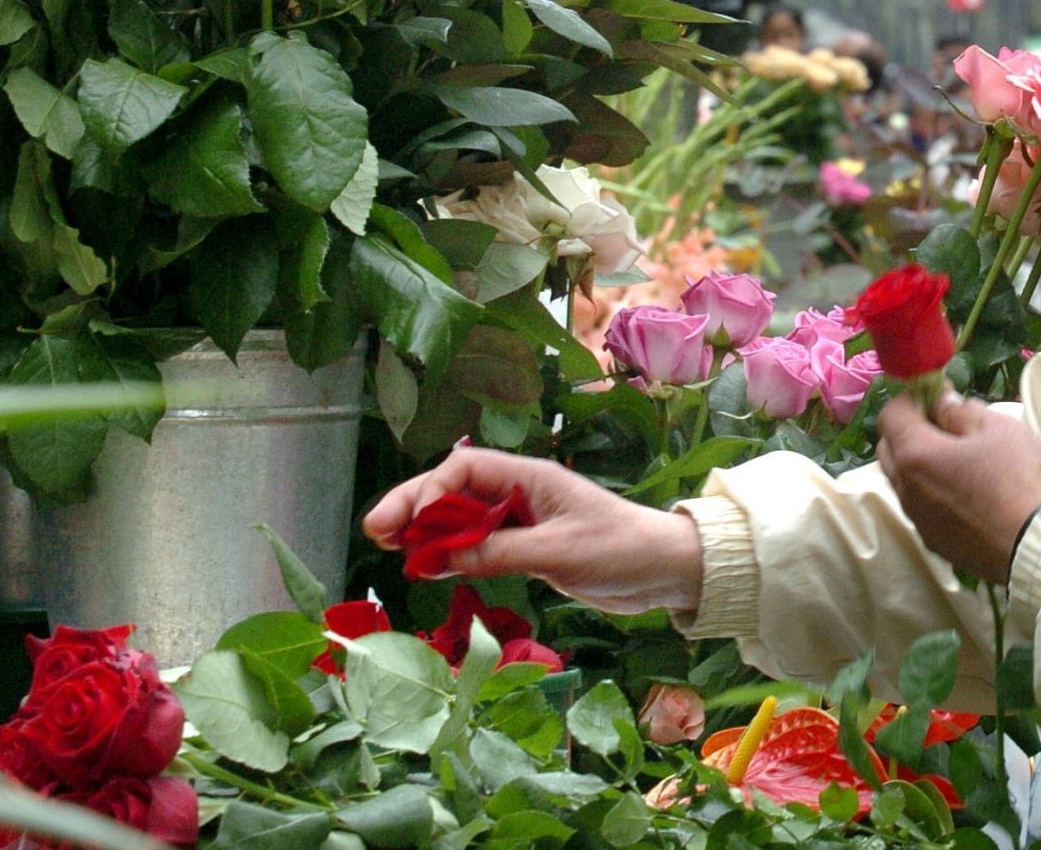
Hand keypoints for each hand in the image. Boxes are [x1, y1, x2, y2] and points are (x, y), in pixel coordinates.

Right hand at [363, 449, 703, 614]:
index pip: (464, 470)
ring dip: (424, 531)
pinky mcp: (526, 547)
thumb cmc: (620, 550)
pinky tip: (424, 566)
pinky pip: (475, 544)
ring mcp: (521, 519)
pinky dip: (448, 553)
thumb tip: (438, 559)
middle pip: (452, 490)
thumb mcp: (557, 553)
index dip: (431, 492)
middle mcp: (519, 492)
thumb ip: (499, 553)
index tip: (413, 526)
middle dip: (413, 507)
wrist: (664, 570)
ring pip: (459, 519)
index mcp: (529, 477)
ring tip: (387, 548)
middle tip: (375, 532)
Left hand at [876, 390, 1040, 583]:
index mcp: (915, 455)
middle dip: (908, 429)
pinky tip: (964, 493)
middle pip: (888, 448)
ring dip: (919, 463)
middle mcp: (906, 489)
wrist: (1037, 546)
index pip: (890, 414)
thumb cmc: (1019, 480)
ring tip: (957, 459)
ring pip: (903, 481)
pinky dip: (932, 492)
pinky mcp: (934, 542)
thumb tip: (942, 402)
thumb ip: (961, 410)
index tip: (937, 394)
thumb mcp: (998, 429)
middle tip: (944, 423)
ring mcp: (918, 520)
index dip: (911, 398)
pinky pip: (921, 508)